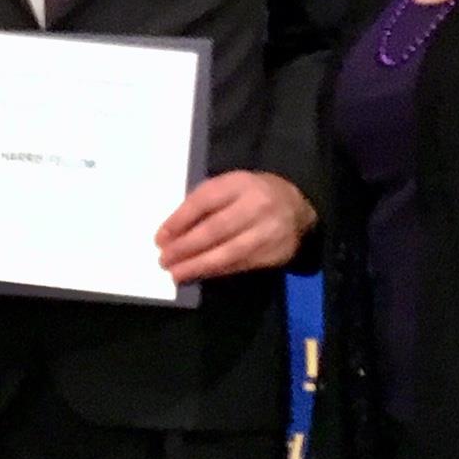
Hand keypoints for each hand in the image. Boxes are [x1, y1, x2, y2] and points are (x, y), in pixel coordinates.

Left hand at [155, 171, 314, 283]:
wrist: (298, 207)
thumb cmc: (251, 194)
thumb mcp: (230, 186)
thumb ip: (204, 202)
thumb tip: (172, 231)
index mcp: (240, 184)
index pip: (205, 201)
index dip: (180, 220)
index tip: (160, 237)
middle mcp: (256, 206)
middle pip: (215, 229)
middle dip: (186, 247)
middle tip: (164, 259)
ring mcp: (267, 232)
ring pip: (227, 253)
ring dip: (198, 265)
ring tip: (175, 273)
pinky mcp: (273, 254)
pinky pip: (239, 265)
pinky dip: (215, 272)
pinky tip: (198, 274)